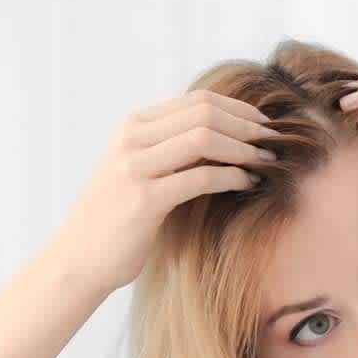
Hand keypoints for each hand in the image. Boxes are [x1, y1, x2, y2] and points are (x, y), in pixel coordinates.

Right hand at [49, 90, 278, 293]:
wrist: (82, 257)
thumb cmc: (122, 215)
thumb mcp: (144, 169)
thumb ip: (174, 147)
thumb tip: (231, 132)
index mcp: (133, 125)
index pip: (197, 101)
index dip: (240, 109)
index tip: (266, 126)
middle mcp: (131, 139)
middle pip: (205, 114)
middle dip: (248, 127)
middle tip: (275, 143)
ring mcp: (134, 167)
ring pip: (204, 139)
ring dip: (244, 150)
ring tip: (268, 162)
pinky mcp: (144, 199)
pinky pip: (200, 178)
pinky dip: (232, 177)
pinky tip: (249, 184)